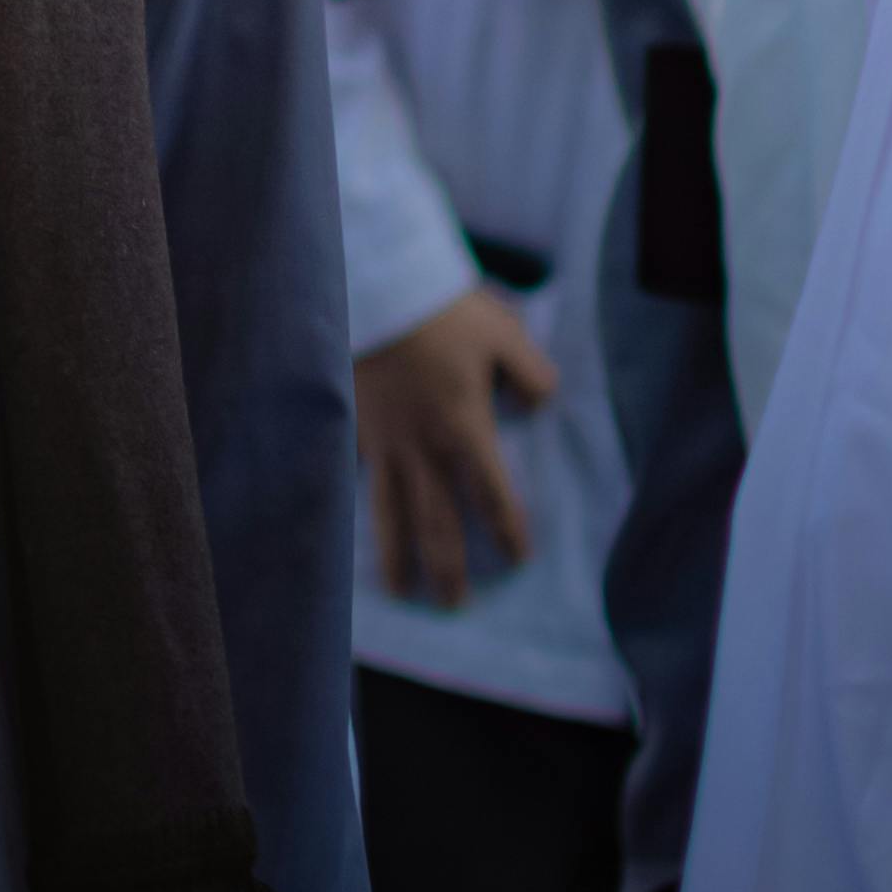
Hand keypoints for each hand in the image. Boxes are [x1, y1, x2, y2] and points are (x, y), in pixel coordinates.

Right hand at [353, 278, 555, 604]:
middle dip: (447, 566)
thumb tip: (540, 403)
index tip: (518, 557)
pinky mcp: (352, 425)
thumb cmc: (442, 310)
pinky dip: (356, 506)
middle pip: (437, 520)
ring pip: (390, 511)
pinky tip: (351, 529)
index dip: (506, 529)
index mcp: (464, 429)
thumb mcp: (503, 333)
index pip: (491, 494)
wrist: (374, 286)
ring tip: (401, 589)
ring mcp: (382, 441)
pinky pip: (355, 476)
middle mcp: (422, 448)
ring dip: (398, 555)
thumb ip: (530, 374)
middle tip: (454, 604)